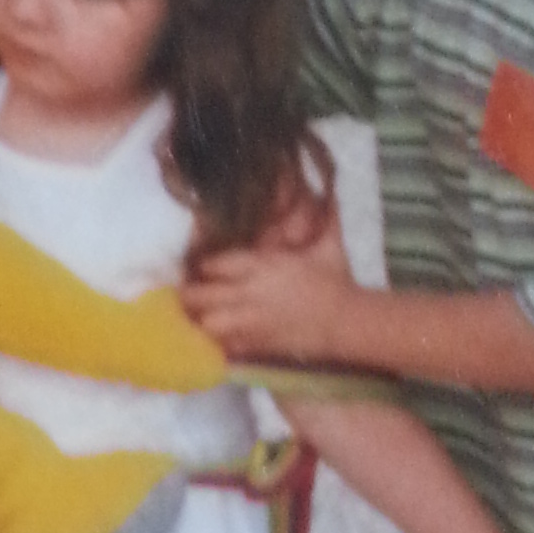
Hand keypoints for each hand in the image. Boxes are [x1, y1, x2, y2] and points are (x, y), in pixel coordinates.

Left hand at [186, 225, 357, 364]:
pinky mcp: (260, 344)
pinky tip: (216, 338)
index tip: (200, 266)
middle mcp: (252, 293)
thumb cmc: (337, 281)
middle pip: (202, 295)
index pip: (217, 263)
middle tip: (185, 293)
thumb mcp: (329, 245)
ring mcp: (253, 321)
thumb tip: (332, 187)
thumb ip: (326, 215)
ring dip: (199, 319)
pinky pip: (227, 345)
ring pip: (209, 323)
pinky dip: (218, 341)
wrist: (348, 321)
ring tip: (195, 317)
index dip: (203, 265)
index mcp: (264, 266)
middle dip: (189, 294)